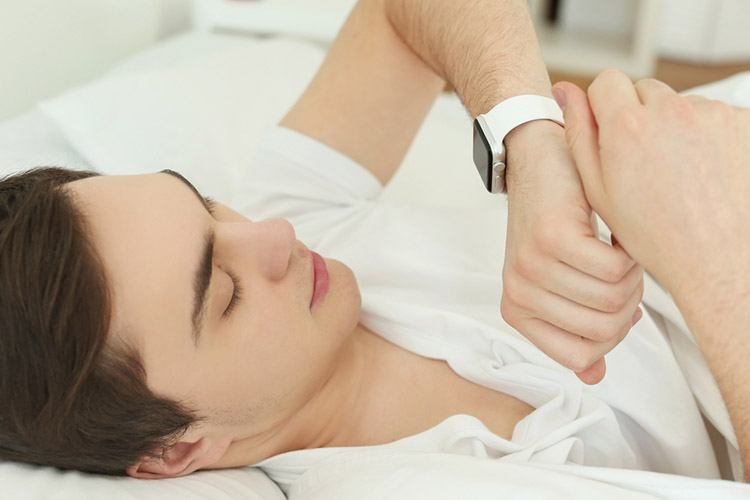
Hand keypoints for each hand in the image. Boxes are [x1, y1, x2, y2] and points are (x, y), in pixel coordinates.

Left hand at [500, 120, 643, 384]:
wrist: (537, 161)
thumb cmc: (553, 222)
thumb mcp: (559, 282)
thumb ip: (576, 330)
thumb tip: (594, 377)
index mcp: (518, 313)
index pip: (582, 358)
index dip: (613, 333)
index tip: (614, 300)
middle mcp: (519, 295)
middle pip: (606, 328)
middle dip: (628, 300)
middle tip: (616, 267)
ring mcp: (531, 267)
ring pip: (615, 298)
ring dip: (630, 273)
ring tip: (612, 248)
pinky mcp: (552, 238)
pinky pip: (615, 269)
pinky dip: (627, 250)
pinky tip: (612, 233)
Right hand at [554, 71, 749, 300]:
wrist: (717, 256)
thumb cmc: (658, 233)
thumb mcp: (600, 190)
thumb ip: (580, 134)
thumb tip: (567, 93)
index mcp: (628, 127)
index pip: (607, 82)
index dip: (604, 106)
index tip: (610, 130)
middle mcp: (671, 112)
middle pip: (644, 90)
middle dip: (640, 115)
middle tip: (643, 159)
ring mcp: (710, 115)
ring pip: (679, 104)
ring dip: (674, 126)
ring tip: (675, 170)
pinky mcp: (740, 121)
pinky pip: (711, 116)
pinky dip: (705, 135)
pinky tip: (700, 170)